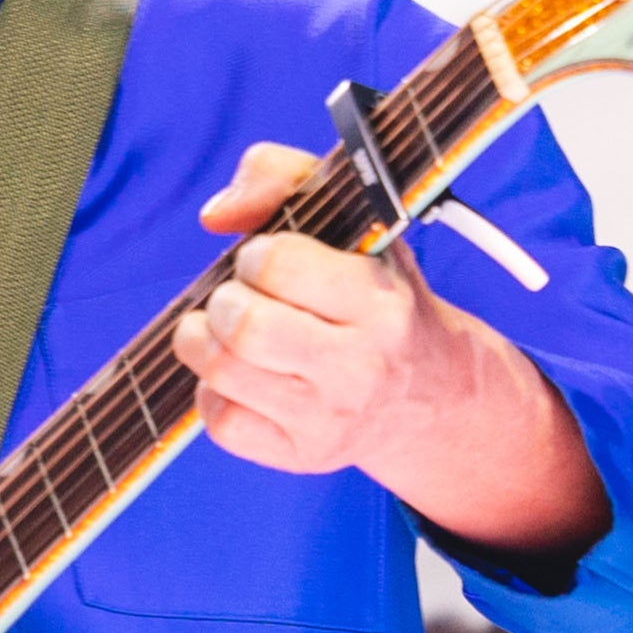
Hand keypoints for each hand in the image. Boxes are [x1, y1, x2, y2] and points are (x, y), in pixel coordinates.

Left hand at [169, 142, 608, 558]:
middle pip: (243, 328)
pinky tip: (242, 376)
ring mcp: (332, 418)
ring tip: (228, 330)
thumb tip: (216, 215)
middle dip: (224, 302)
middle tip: (241, 299)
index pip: (277, 264)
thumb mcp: (353, 219)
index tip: (268, 261)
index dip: (256, 255)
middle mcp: (363, 366)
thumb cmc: (373, 293)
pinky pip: (221, 423)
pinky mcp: (304, 455)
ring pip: (221, 372)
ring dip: (204, 341)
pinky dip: (213, 392)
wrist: (428, 394)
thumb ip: (280, 177)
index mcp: (381, 299)